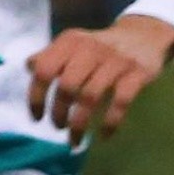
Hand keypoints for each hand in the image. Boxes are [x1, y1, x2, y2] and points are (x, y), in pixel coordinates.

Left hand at [28, 13, 173, 142]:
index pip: (44, 69)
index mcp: (71, 42)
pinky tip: (103, 136)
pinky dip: (110, 123)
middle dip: (59, 113)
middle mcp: (91, 49)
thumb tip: (30, 67)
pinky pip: (120, 102)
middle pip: (67, 87)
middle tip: (59, 127)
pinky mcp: (137, 74)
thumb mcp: (75, 44)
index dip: (36, 96)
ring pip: (91, 97)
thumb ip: (52, 55)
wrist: (144, 35)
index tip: (37, 117)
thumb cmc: (101, 47)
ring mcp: (116, 61)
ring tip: (75, 139)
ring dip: (79, 125)